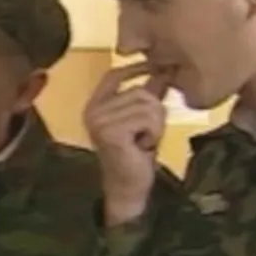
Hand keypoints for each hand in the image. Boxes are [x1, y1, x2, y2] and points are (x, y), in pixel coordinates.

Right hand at [83, 62, 168, 225]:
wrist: (128, 187)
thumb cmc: (135, 155)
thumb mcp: (143, 120)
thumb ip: (148, 96)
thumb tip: (163, 71)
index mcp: (94, 106)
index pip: (113, 75)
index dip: (136, 69)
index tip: (157, 68)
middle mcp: (92, 110)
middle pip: (139, 91)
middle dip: (154, 112)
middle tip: (146, 135)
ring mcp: (99, 120)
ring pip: (147, 104)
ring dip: (156, 124)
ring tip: (145, 140)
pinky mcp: (111, 131)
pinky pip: (148, 118)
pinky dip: (154, 132)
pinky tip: (143, 146)